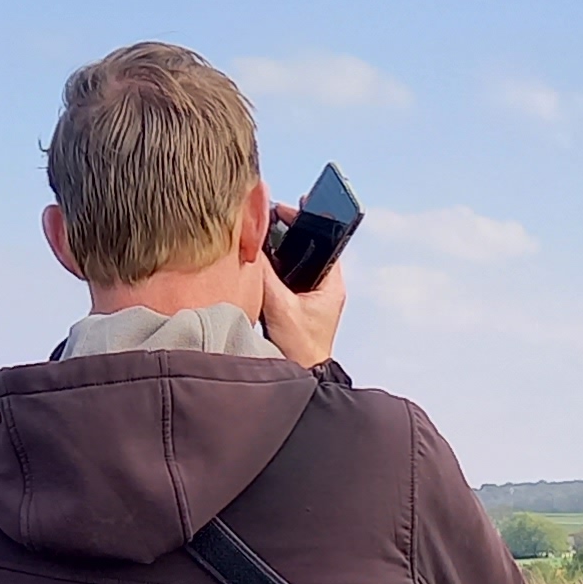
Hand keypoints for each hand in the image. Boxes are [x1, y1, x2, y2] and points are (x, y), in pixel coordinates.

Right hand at [255, 212, 348, 371]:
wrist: (302, 378)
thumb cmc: (300, 348)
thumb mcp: (280, 307)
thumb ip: (266, 277)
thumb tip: (251, 249)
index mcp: (331, 284)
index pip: (326, 239)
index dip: (310, 220)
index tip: (295, 206)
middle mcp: (324, 287)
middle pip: (307, 247)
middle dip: (289, 231)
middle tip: (270, 215)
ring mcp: (311, 296)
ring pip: (295, 262)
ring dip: (279, 249)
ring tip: (261, 233)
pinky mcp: (297, 305)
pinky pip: (285, 277)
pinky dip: (273, 267)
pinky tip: (258, 261)